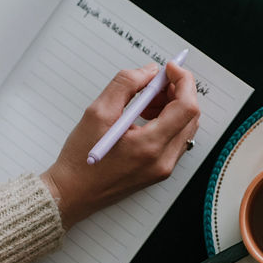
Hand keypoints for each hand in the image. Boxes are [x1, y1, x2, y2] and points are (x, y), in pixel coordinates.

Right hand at [41, 62, 199, 228]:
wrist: (72, 194)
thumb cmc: (80, 160)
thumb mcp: (97, 113)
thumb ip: (126, 85)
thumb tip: (149, 72)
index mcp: (150, 146)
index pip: (186, 107)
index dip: (182, 81)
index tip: (169, 68)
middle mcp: (163, 160)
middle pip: (190, 116)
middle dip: (177, 91)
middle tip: (155, 81)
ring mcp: (163, 168)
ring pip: (184, 127)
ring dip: (172, 106)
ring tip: (144, 101)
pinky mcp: (159, 170)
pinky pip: (175, 139)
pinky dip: (167, 121)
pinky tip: (144, 117)